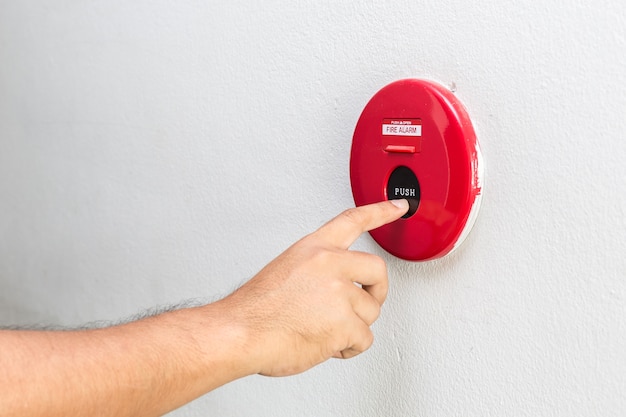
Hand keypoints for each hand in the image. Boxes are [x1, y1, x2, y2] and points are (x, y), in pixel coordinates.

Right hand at [222, 199, 408, 376]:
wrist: (241, 332)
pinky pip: (364, 339)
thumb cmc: (256, 309)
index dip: (380, 211)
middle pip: (377, 270)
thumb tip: (334, 289)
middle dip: (377, 290)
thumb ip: (314, 271)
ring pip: (370, 311)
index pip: (353, 221)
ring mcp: (339, 293)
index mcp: (314, 249)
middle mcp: (329, 265)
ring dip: (353, 326)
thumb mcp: (285, 270)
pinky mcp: (344, 323)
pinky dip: (348, 348)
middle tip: (368, 300)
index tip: (399, 206)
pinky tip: (327, 344)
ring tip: (324, 329)